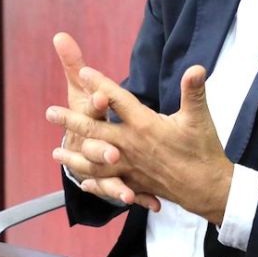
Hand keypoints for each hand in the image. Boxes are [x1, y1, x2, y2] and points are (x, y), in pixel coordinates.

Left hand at [48, 64, 232, 224]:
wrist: (208, 189)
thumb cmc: (203, 150)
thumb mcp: (199, 118)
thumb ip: (194, 91)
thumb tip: (196, 67)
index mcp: (145, 126)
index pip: (118, 101)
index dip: (101, 85)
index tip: (84, 72)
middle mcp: (133, 147)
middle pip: (97, 131)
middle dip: (71, 121)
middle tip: (49, 112)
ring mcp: (131, 168)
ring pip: (95, 162)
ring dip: (74, 157)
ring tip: (55, 152)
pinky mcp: (136, 184)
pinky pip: (110, 184)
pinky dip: (94, 184)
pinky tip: (82, 182)